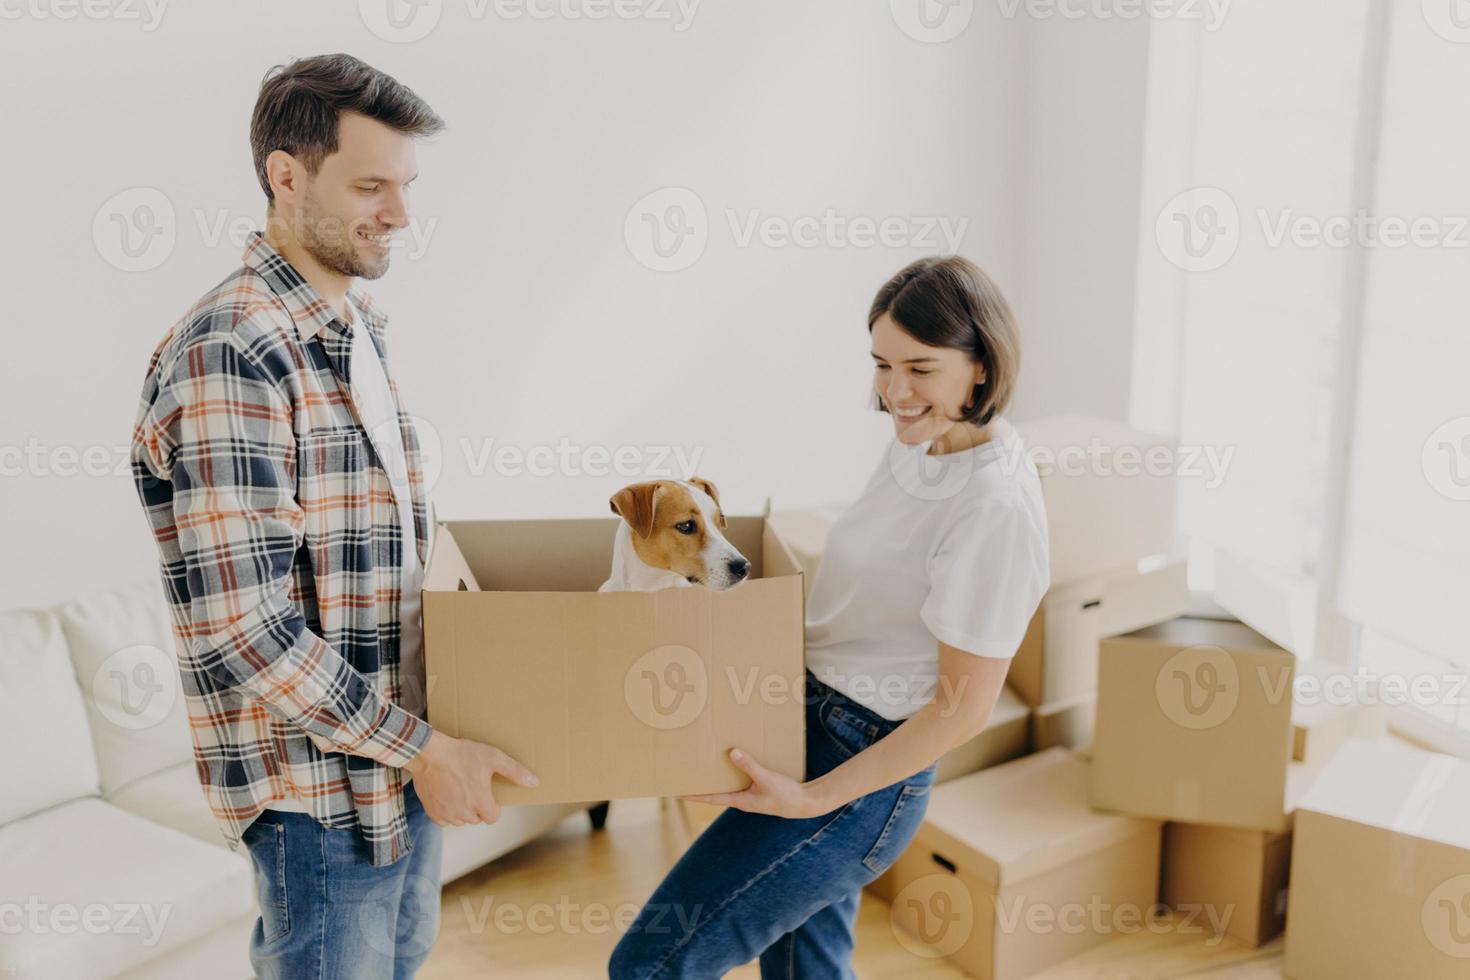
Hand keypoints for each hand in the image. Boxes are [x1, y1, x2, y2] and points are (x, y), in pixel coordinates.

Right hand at [404, 730, 537, 826]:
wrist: (429, 753)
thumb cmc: (462, 754)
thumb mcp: (493, 757)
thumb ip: (515, 772)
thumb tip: (535, 783)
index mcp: (481, 803)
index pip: (493, 818)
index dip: (492, 806)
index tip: (487, 793)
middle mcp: (464, 814)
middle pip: (476, 818)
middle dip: (477, 806)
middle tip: (472, 786)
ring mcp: (447, 815)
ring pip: (460, 820)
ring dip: (462, 810)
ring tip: (459, 788)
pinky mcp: (432, 813)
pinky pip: (444, 820)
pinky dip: (446, 811)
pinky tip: (446, 794)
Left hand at [680, 748, 834, 818]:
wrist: (806, 804)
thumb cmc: (785, 795)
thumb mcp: (765, 779)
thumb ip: (749, 766)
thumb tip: (732, 753)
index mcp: (740, 801)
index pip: (711, 798)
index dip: (693, 795)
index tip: (677, 792)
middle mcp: (743, 799)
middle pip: (717, 792)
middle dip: (703, 785)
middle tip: (687, 776)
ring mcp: (751, 795)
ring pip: (729, 785)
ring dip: (719, 777)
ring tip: (707, 766)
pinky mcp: (760, 789)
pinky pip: (742, 780)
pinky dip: (735, 772)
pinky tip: (736, 761)